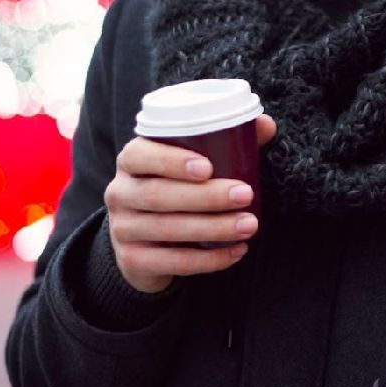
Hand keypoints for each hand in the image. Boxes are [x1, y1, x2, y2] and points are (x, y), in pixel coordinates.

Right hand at [104, 114, 276, 292]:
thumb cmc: (178, 187)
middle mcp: (120, 192)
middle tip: (246, 194)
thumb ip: (227, 139)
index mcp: (131, 160)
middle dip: (206, 196)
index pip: (139, 155)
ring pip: (167, 229)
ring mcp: (122, 228)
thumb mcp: (194, 161)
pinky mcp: (133, 260)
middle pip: (158, 195)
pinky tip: (235, 252)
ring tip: (249, 225)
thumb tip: (265, 124)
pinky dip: (207, 260)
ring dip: (213, 228)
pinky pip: (171, 262)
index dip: (170, 161)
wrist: (146, 241)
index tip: (208, 167)